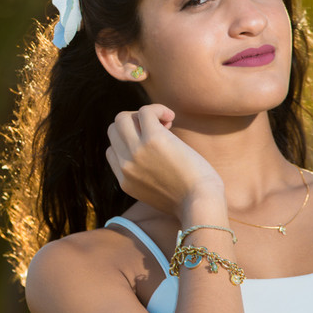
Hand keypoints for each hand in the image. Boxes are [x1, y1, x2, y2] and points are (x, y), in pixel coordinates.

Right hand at [105, 104, 224, 218]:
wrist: (200, 203)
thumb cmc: (189, 199)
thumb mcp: (156, 193)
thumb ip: (146, 176)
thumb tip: (152, 153)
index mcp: (124, 180)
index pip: (112, 149)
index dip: (131, 140)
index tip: (153, 145)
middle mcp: (126, 166)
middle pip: (114, 130)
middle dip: (134, 124)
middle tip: (159, 131)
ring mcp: (137, 152)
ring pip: (122, 117)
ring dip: (144, 114)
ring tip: (165, 123)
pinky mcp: (153, 139)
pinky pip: (145, 111)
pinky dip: (158, 109)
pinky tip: (171, 117)